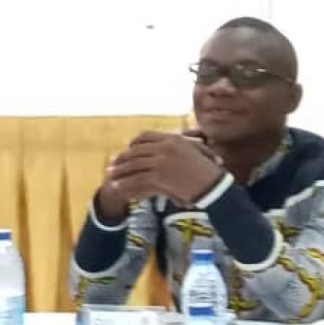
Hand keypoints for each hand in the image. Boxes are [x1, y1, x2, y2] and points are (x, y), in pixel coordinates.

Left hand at [106, 130, 224, 207]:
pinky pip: (137, 179)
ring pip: (134, 165)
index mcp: (172, 138)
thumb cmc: (208, 172)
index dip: (133, 143)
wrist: (213, 186)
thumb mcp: (194, 152)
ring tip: (111, 177)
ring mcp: (161, 160)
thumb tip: (171, 145)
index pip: (145, 136)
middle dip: (122, 158)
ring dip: (120, 171)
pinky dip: (126, 183)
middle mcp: (165, 146)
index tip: (126, 149)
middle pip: (136, 150)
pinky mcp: (159, 176)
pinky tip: (118, 188)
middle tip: (112, 164)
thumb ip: (180, 147)